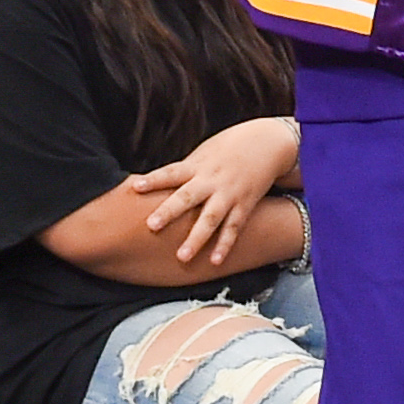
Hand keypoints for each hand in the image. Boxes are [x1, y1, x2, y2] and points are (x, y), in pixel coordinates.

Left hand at [128, 116, 299, 264]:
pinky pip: (234, 228)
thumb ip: (185, 171)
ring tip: (182, 257)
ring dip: (196, 238)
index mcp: (197, 165)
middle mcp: (211, 180)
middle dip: (169, 211)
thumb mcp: (205, 153)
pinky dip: (225, 245)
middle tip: (151, 226)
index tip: (135, 187)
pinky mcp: (245, 205)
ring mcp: (229, 194)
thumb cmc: (229, 147)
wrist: (268, 142)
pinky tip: (215, 261)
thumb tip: (157, 185)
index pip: (171, 172)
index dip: (153, 179)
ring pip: (211, 218)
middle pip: (187, 197)